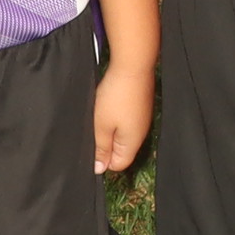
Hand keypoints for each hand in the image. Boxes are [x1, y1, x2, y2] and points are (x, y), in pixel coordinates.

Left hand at [91, 60, 156, 175]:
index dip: (104, 161)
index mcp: (132, 142)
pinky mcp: (141, 106)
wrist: (133, 65)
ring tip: (99, 117)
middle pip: (122, 150)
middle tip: (93, 130)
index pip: (119, 164)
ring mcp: (142, 119)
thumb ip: (101, 148)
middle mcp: (141, 133)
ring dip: (110, 130)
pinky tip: (108, 107)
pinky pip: (128, 121)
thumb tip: (100, 169)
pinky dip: (116, 118)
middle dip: (106, 145)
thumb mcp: (101, 125)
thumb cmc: (115, 96)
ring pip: (123, 134)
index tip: (92, 147)